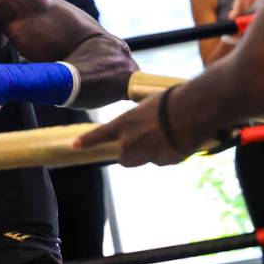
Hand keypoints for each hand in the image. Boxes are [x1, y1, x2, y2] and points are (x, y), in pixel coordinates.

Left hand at [73, 93, 191, 166]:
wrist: (189, 113)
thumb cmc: (169, 102)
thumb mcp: (147, 105)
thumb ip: (140, 118)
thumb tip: (146, 123)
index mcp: (124, 124)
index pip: (100, 135)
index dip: (87, 141)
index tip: (75, 145)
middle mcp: (130, 142)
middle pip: (124, 159)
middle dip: (130, 155)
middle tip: (142, 143)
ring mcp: (146, 154)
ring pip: (144, 160)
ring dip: (151, 154)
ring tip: (167, 136)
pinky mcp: (163, 161)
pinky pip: (163, 160)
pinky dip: (169, 154)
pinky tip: (179, 141)